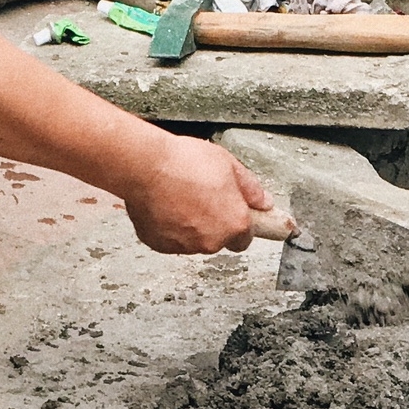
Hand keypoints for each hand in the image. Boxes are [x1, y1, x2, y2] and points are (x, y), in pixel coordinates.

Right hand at [121, 134, 276, 253]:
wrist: (145, 166)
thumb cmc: (184, 162)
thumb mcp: (228, 164)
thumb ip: (250, 188)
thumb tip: (263, 201)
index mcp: (234, 222)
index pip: (245, 237)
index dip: (239, 222)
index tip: (234, 212)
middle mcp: (211, 241)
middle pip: (218, 239)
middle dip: (213, 221)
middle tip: (202, 195)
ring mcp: (185, 246)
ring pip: (193, 239)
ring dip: (190, 224)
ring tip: (180, 196)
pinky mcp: (160, 245)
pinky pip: (170, 239)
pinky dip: (168, 226)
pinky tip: (165, 204)